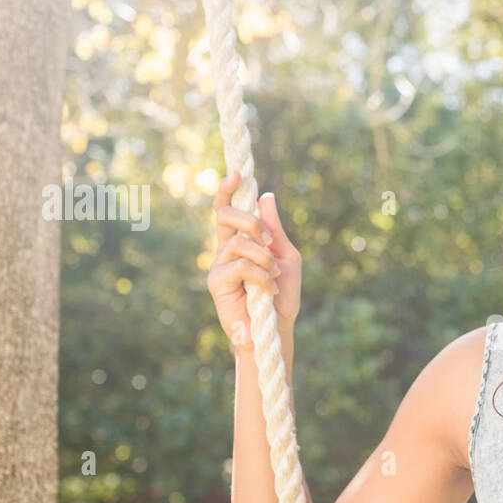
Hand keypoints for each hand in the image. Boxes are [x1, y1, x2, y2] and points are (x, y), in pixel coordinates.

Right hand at [205, 171, 302, 352]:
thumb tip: (266, 196)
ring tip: (274, 277)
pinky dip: (261, 275)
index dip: (228, 190)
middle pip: (225, 215)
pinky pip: (239, 265)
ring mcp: (219, 265)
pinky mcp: (216, 283)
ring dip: (263, 257)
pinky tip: (269, 290)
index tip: (237, 174)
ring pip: (237, 242)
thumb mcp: (286, 256)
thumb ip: (275, 229)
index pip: (228, 209)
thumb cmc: (282, 294)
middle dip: (251, 221)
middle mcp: (225, 249)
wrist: (278, 328)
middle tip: (269, 241)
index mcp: (241, 240)